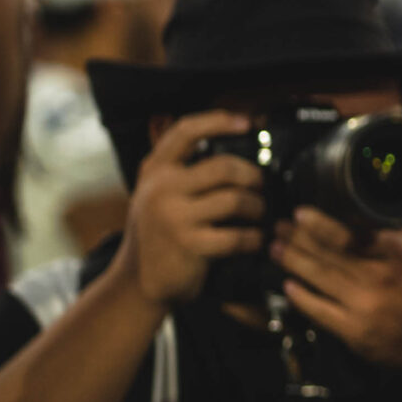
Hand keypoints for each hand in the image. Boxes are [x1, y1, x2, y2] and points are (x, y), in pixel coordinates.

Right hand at [116, 111, 267, 306]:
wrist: (140, 280)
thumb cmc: (160, 233)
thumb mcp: (157, 193)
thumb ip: (180, 168)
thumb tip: (220, 136)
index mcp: (155, 171)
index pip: (185, 132)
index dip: (218, 121)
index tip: (248, 122)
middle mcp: (161, 189)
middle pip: (224, 167)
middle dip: (253, 176)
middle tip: (262, 187)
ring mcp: (174, 217)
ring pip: (236, 200)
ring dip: (258, 208)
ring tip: (260, 215)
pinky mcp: (189, 244)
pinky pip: (238, 235)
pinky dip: (254, 237)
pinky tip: (254, 240)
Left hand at [270, 208, 401, 370]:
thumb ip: (400, 228)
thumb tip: (373, 207)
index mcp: (394, 255)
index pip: (347, 234)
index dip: (318, 223)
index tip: (300, 213)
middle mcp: (377, 278)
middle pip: (326, 253)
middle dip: (296, 238)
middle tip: (278, 227)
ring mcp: (363, 305)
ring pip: (318, 277)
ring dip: (292, 260)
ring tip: (276, 249)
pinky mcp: (354, 331)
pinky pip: (318, 310)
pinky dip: (300, 297)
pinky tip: (288, 285)